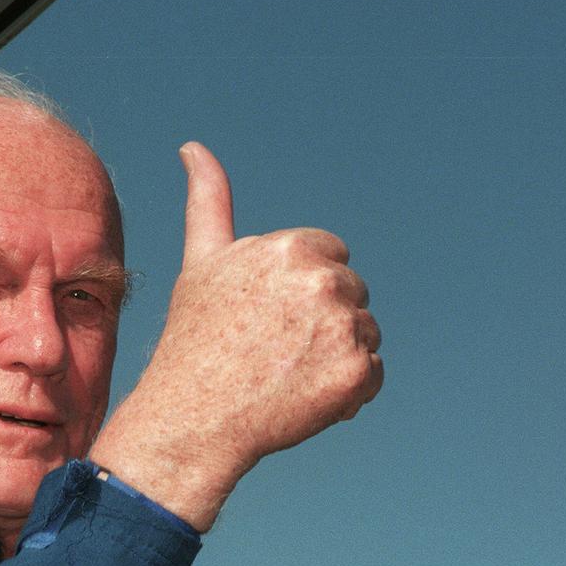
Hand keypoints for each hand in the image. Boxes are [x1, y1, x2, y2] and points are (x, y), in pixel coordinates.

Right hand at [89, 142, 382, 531]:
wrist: (192, 418)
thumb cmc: (193, 339)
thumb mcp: (202, 262)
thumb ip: (210, 200)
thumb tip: (194, 147)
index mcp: (292, 248)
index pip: (331, 255)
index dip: (298, 289)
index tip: (265, 316)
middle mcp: (323, 281)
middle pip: (351, 293)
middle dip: (321, 320)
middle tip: (271, 350)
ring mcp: (343, 328)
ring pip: (365, 333)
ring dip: (336, 355)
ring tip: (285, 375)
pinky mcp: (356, 373)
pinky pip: (373, 376)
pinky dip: (348, 392)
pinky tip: (304, 399)